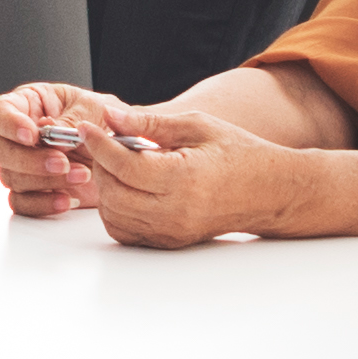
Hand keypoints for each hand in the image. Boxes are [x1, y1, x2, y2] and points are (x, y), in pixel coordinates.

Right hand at [0, 81, 109, 217]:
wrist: (124, 154)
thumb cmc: (104, 121)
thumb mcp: (95, 109)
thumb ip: (72, 119)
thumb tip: (52, 134)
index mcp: (28, 104)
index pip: (0, 112)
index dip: (9, 124)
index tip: (31, 135)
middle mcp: (19, 136)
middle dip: (29, 159)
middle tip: (62, 162)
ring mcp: (22, 166)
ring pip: (11, 177)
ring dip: (45, 181)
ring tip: (82, 175)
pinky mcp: (32, 192)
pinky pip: (22, 203)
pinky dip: (44, 204)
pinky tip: (68, 199)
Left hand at [68, 103, 299, 249]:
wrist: (268, 191)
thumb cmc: (238, 153)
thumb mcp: (196, 126)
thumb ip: (150, 122)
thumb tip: (111, 117)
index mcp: (185, 179)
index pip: (124, 166)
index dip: (100, 144)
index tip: (89, 127)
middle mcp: (176, 211)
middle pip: (113, 193)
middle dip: (101, 165)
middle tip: (107, 144)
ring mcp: (172, 231)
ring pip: (114, 215)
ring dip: (106, 188)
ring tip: (120, 165)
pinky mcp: (170, 241)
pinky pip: (126, 231)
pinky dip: (116, 210)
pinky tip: (128, 187)